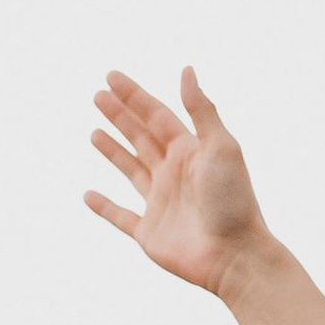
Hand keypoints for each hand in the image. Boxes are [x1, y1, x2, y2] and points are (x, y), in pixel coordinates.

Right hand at [86, 69, 269, 298]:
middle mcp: (174, 174)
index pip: (157, 116)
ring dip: (113, 151)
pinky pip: (121, 217)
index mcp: (191, 152)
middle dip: (120, 116)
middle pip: (142, 137)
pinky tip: (88, 195)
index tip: (111, 76)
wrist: (237, 255)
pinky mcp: (150, 233)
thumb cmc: (234, 201)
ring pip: (131, 170)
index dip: (135, 96)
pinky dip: (104, 207)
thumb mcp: (222, 148)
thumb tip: (187, 70)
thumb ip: (202, 110)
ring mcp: (161, 203)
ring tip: (94, 132)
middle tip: (98, 95)